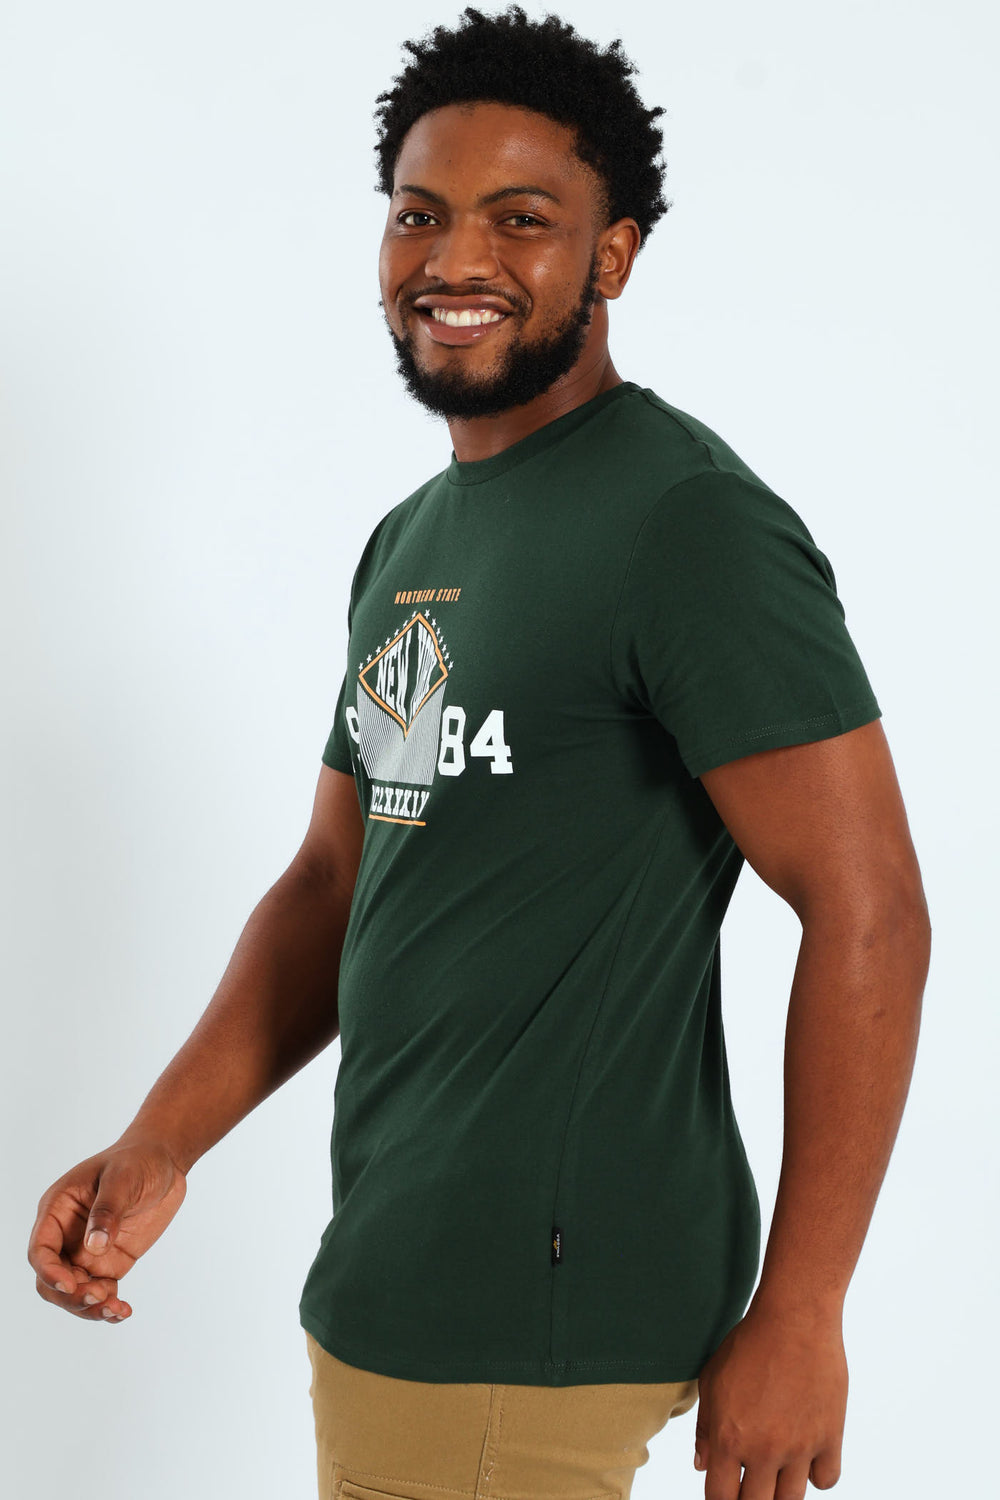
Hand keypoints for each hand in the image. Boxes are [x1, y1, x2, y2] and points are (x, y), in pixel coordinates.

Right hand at [27, 1139, 186, 1322]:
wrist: (164, 1162)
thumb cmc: (137, 1160)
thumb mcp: (123, 1177)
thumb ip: (107, 1210)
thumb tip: (93, 1246)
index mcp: (57, 1209)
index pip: (40, 1249)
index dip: (49, 1271)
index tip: (70, 1284)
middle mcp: (66, 1235)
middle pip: (51, 1279)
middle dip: (70, 1295)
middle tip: (100, 1295)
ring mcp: (86, 1252)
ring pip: (74, 1292)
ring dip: (89, 1307)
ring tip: (116, 1309)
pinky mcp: (109, 1262)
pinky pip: (101, 1292)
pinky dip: (108, 1306)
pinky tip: (123, 1312)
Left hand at [693, 1300, 847, 1499]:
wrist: (795, 1318)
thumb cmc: (748, 1344)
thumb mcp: (713, 1380)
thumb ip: (705, 1428)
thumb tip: (702, 1465)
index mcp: (728, 1437)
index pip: (720, 1498)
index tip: (726, 1492)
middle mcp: (763, 1449)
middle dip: (750, 1498)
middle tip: (751, 1483)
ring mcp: (799, 1447)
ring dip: (781, 1491)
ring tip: (776, 1472)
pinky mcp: (830, 1437)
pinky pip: (825, 1480)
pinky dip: (816, 1474)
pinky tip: (806, 1455)